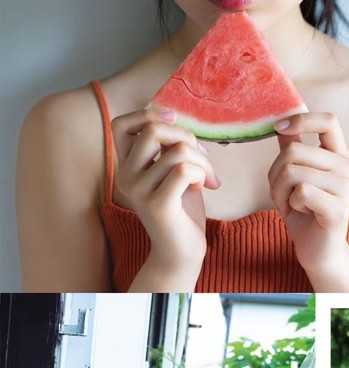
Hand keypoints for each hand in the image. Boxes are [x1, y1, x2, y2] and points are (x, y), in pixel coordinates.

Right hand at [111, 109, 219, 282]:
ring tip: (208, 178)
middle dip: (187, 137)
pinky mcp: (158, 206)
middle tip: (203, 158)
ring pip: (177, 151)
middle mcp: (125, 177)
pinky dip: (202, 174)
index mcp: (126, 166)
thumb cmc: (181, 211)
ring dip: (203, 161)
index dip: (147, 114)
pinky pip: (185, 171)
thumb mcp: (172, 172)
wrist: (181, 252)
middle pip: (153, 130)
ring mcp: (138, 192)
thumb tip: (175, 118)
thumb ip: (168, 149)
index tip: (174, 120)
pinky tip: (205, 188)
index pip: (120, 125)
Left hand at [268, 112, 348, 275]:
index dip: (301, 119)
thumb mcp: (294, 177)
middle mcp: (348, 169)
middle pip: (295, 150)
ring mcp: (346, 189)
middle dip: (274, 173)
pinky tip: (299, 213)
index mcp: (339, 156)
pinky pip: (301, 192)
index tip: (278, 128)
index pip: (328, 121)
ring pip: (293, 172)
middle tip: (279, 192)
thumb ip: (293, 149)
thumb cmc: (305, 213)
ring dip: (279, 191)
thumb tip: (281, 122)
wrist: (318, 251)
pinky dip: (289, 204)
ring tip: (288, 204)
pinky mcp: (338, 210)